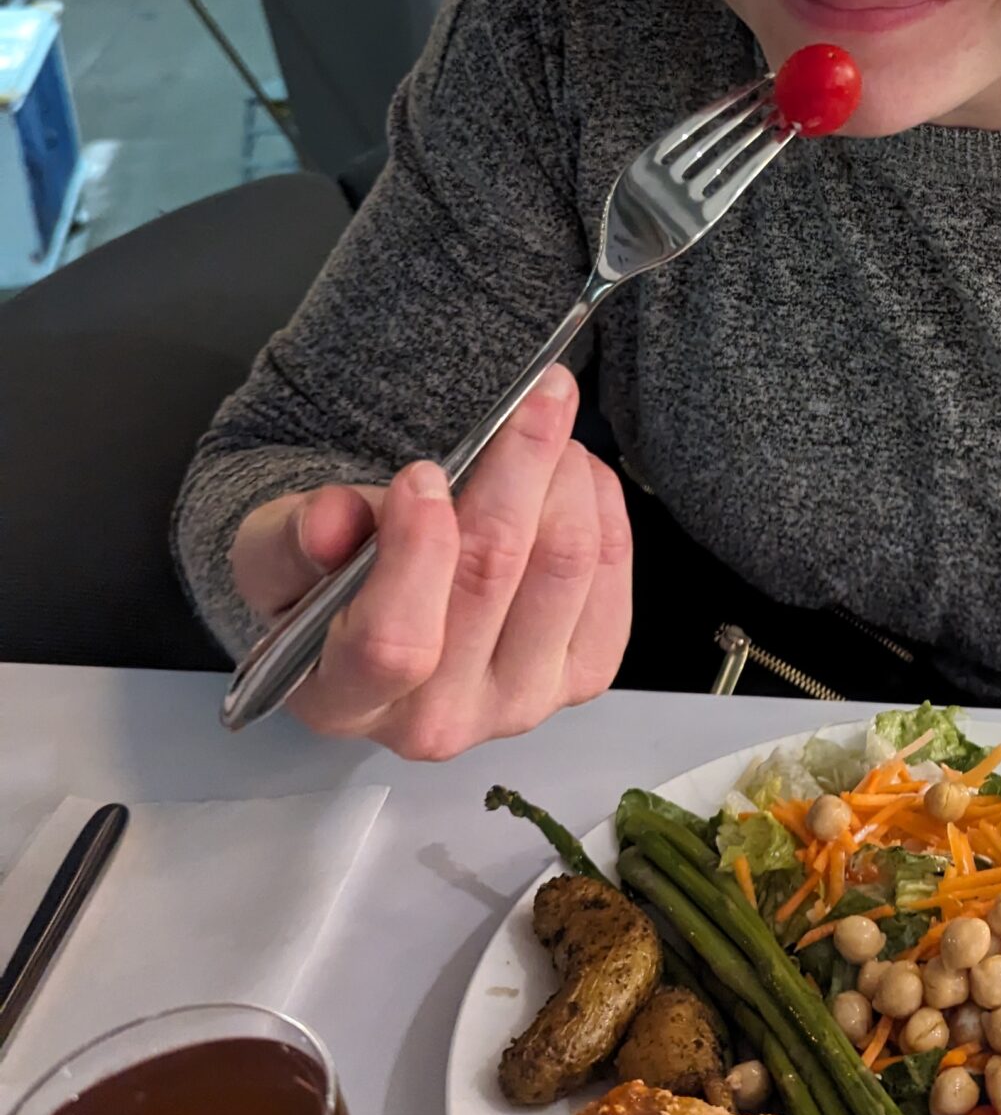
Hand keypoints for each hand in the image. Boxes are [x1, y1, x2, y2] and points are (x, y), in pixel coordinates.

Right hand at [229, 365, 631, 758]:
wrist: (375, 608)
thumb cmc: (323, 577)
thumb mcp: (274, 552)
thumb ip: (291, 538)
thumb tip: (326, 521)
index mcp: (345, 698)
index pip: (394, 642)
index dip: (417, 550)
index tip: (424, 472)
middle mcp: (435, 721)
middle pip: (493, 582)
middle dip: (520, 470)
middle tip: (539, 393)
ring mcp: (516, 704)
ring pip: (564, 568)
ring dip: (565, 479)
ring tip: (548, 426)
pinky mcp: (581, 677)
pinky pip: (611, 578)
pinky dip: (602, 508)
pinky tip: (576, 474)